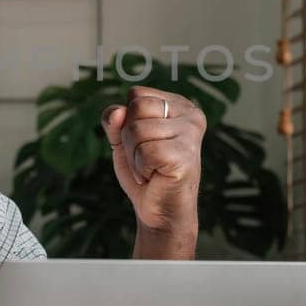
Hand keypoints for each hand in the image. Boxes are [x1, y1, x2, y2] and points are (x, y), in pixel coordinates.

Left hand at [101, 86, 204, 247]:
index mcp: (179, 105)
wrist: (159, 211)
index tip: (144, 141)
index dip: (128, 120)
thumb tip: (118, 112)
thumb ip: (114, 121)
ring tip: (151, 168)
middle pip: (136, 108)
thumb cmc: (145, 173)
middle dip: (129, 137)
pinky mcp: (186, 156)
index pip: (136, 94)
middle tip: (146, 158)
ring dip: (134, 156)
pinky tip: (156, 176)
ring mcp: (191, 134)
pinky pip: (145, 152)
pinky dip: (141, 168)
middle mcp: (191, 115)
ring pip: (137, 130)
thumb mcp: (123, 140)